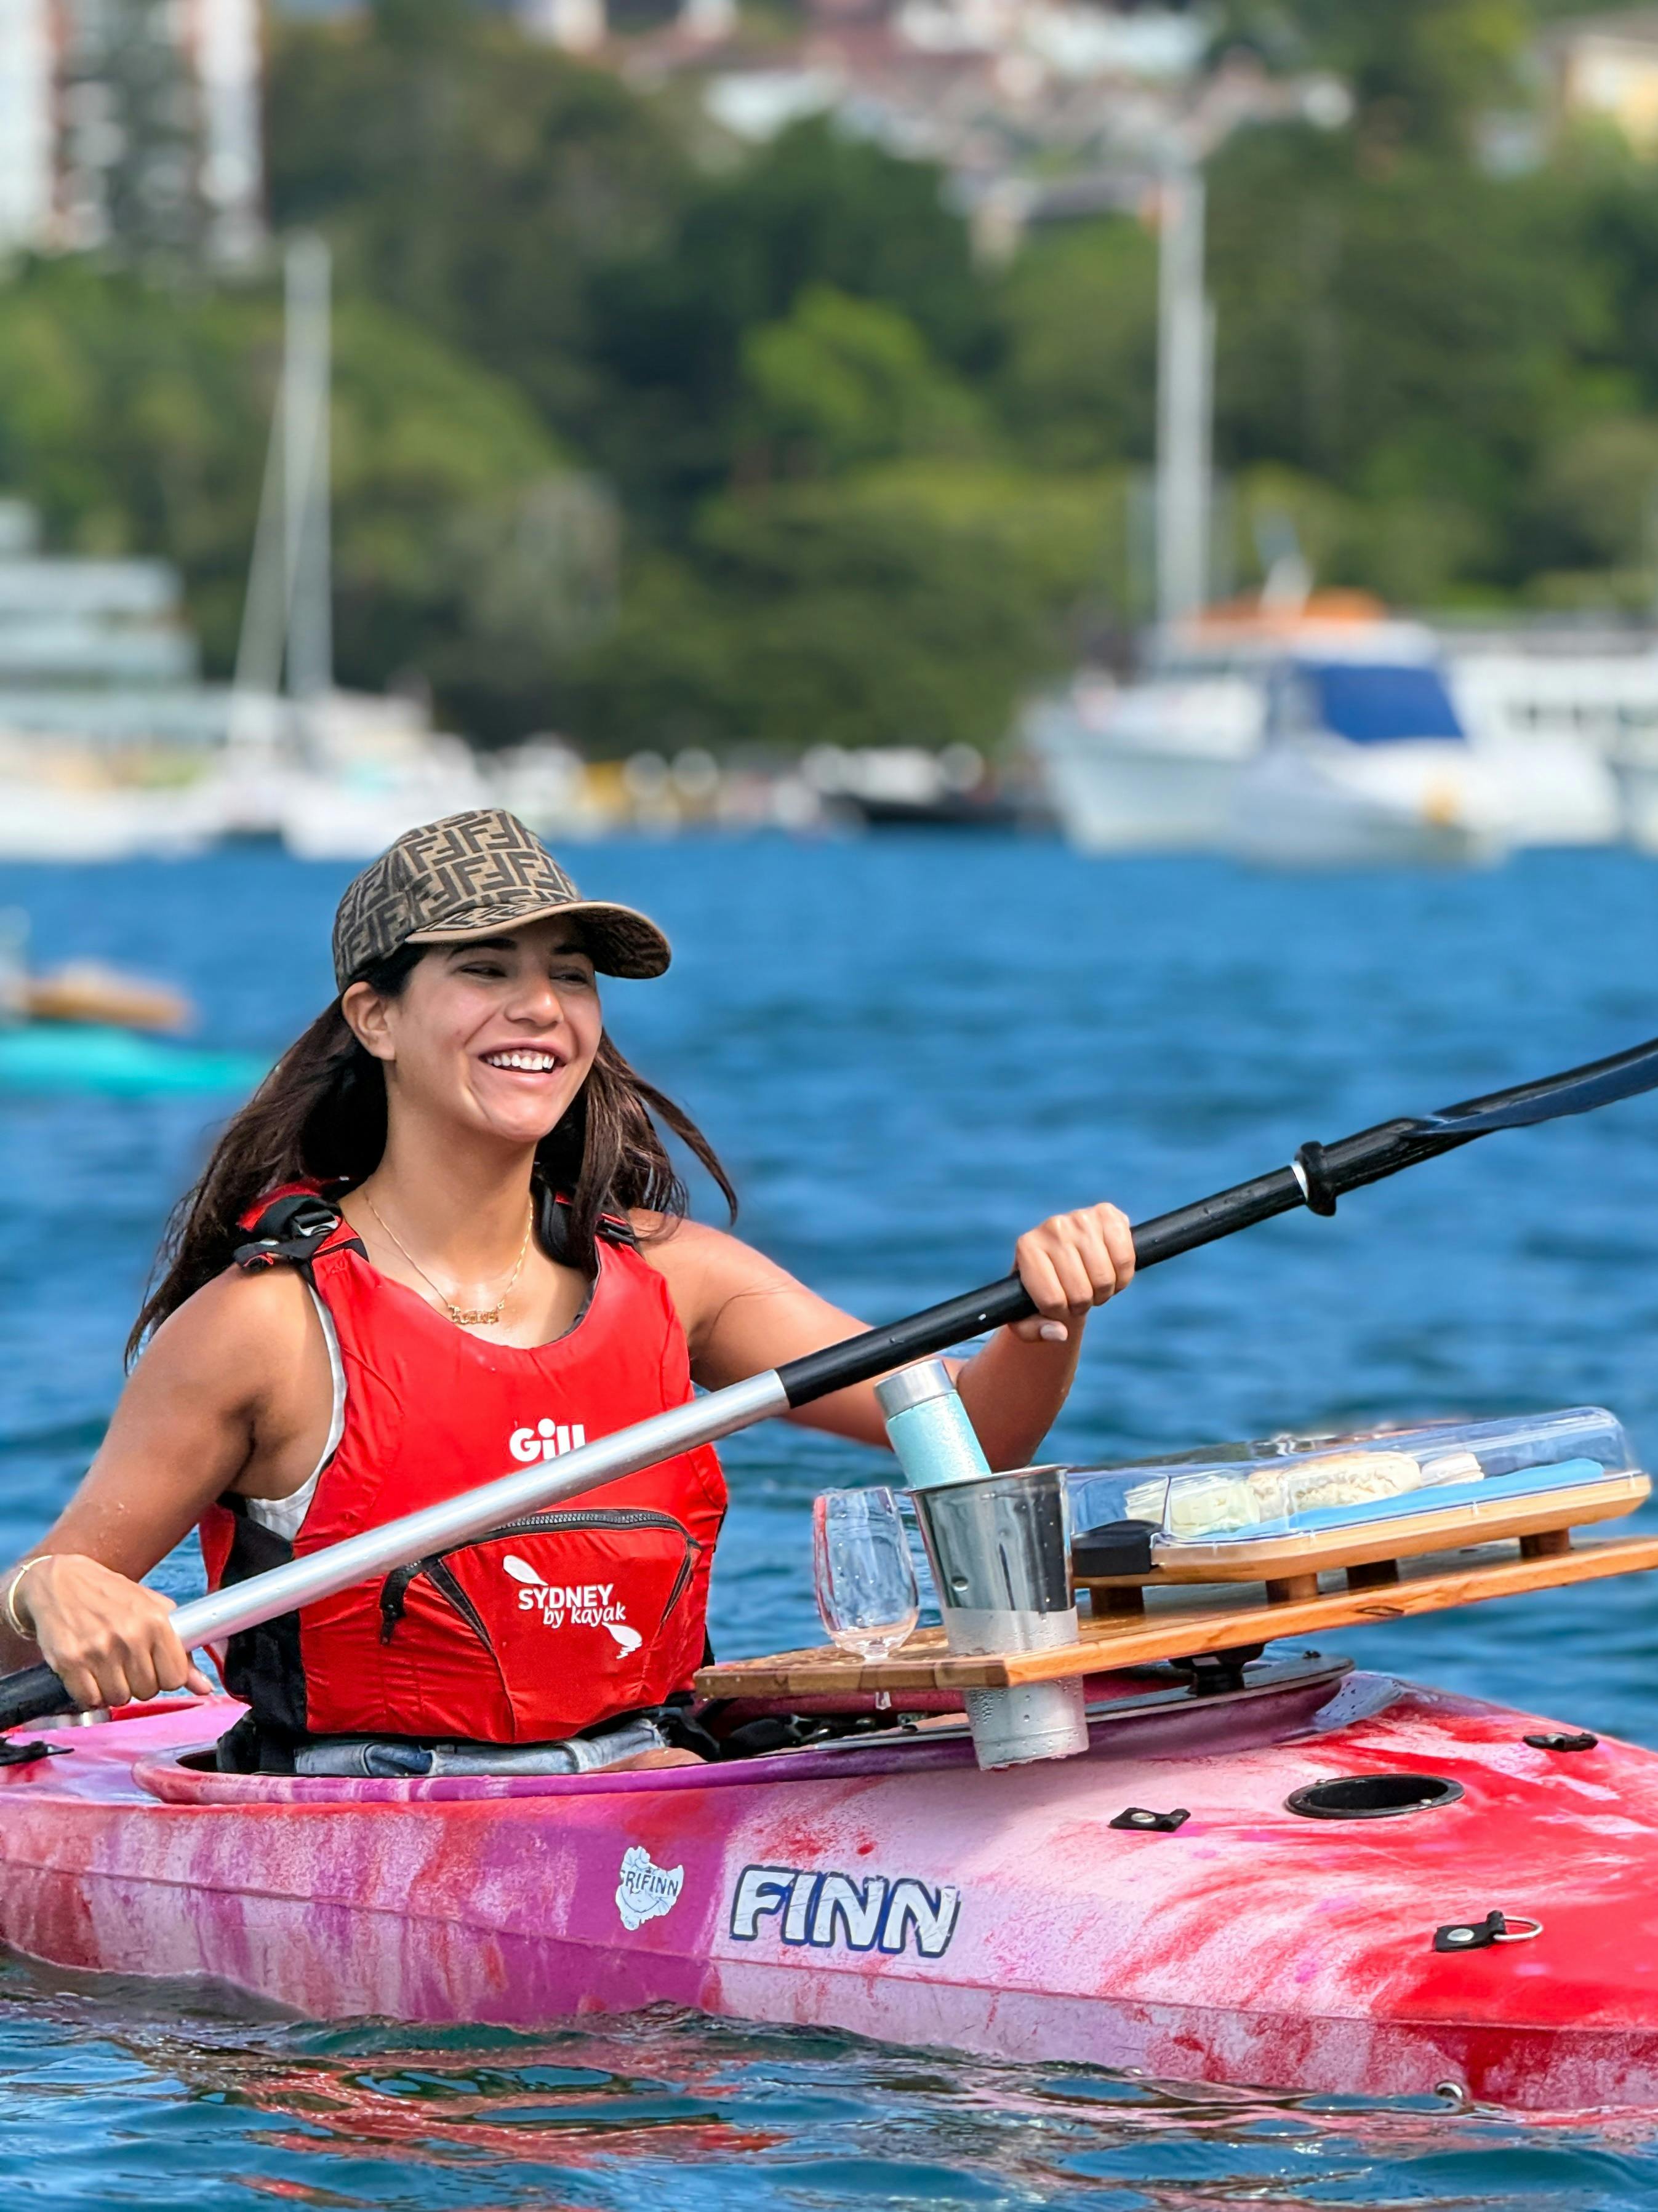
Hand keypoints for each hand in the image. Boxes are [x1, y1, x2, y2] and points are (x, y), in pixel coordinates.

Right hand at [9, 1555, 211, 1710]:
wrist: (60, 1581)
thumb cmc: (111, 1595)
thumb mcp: (154, 1610)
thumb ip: (182, 1649)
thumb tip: (205, 1687)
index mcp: (155, 1621)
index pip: (175, 1678)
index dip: (166, 1677)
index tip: (155, 1667)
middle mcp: (129, 1636)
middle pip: (147, 1691)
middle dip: (139, 1682)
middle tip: (127, 1663)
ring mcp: (98, 1650)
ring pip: (119, 1698)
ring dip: (114, 1689)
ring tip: (107, 1665)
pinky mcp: (69, 1661)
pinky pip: (89, 1700)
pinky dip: (90, 1693)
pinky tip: (88, 1672)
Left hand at [1010, 1204, 1134, 1344]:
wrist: (1064, 1257)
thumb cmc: (1041, 1289)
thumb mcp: (1025, 1316)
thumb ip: (1033, 1331)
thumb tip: (1060, 1332)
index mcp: (1027, 1247)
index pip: (1052, 1299)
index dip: (1058, 1313)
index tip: (1056, 1307)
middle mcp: (1052, 1227)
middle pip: (1080, 1291)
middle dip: (1082, 1304)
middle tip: (1077, 1297)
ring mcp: (1081, 1217)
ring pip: (1104, 1278)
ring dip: (1103, 1293)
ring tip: (1092, 1287)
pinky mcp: (1108, 1214)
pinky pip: (1125, 1259)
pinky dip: (1123, 1277)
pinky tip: (1112, 1275)